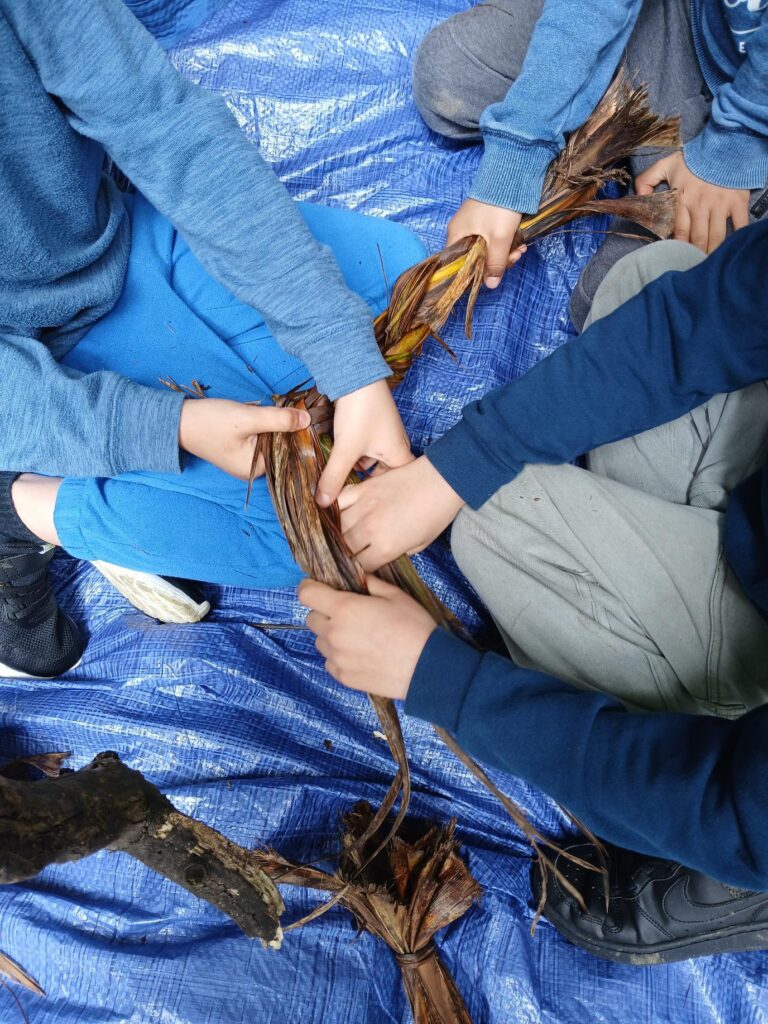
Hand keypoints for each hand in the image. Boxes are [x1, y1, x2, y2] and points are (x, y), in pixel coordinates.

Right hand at [179, 397, 309, 479]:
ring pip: (272, 442)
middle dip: (288, 430)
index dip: (298, 434)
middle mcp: (251, 471)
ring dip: (278, 426)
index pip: (287, 453)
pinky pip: (261, 440)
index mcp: (255, 470)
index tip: (308, 416)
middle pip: (281, 449)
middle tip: (298, 409)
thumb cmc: (210, 421)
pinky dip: (267, 428)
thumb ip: (279, 419)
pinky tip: (270, 416)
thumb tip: (307, 420)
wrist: (178, 420)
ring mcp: (245, 461)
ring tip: (285, 410)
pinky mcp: (240, 450)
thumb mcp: (247, 418)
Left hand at [298, 575, 436, 699]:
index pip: (306, 594)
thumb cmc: (413, 626)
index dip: (310, 588)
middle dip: (324, 612)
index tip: (319, 588)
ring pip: (320, 641)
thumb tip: (357, 577)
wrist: (427, 668)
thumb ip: (370, 582)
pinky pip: (330, 662)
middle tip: (347, 614)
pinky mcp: (343, 677)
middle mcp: (334, 633)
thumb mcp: (395, 595)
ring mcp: (337, 658)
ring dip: (331, 635)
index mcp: (344, 609)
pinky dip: (338, 656)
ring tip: (356, 637)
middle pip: (311, 618)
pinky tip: (360, 654)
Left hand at [315, 380, 412, 507]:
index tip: (364, 508)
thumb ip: (334, 478)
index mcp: (400, 456)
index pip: (396, 488)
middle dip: (365, 486)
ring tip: (340, 481)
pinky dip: (354, 456)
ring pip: (372, 463)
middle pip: (383, 477)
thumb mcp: (346, 449)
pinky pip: (366, 451)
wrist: (356, 374)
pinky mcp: (373, 428)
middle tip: (347, 497)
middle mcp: (398, 448)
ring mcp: (386, 437)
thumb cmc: (360, 412)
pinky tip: (339, 459)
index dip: (381, 500)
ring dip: (357, 470)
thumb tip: (323, 504)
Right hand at [337, 455, 463, 571]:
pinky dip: (333, 509)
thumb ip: (395, 553)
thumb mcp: (420, 545)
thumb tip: (379, 555)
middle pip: (344, 548)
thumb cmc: (436, 514)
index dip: (359, 570)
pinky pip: (338, 500)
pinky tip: (333, 515)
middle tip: (344, 554)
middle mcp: (370, 529)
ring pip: (336, 526)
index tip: (359, 568)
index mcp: (386, 547)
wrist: (442, 482)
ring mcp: (364, 506)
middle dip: (344, 554)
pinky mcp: (363, 488)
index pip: (360, 566)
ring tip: (336, 537)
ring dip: (336, 533)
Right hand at [447, 198, 526, 288]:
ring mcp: (473, 223)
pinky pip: (492, 238)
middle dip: (497, 261)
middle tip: (515, 257)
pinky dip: (505, 242)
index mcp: (456, 235)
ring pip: (487, 248)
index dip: (476, 273)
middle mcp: (461, 230)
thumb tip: (491, 286)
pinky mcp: (485, 218)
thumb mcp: (499, 239)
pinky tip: (519, 242)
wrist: (510, 175)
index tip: (494, 273)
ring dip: (505, 252)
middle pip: (476, 258)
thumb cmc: (499, 208)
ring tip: (521, 248)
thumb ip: (495, 263)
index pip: (459, 264)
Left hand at [635, 152, 749, 253]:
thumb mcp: (665, 166)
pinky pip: (740, 224)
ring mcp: (721, 205)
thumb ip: (647, 180)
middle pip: (698, 239)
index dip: (677, 247)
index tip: (674, 256)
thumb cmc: (693, 159)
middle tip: (691, 264)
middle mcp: (702, 205)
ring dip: (712, 251)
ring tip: (707, 261)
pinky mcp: (738, 201)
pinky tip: (730, 246)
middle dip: (694, 254)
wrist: (723, 144)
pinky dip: (737, 237)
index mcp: (683, 199)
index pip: (679, 231)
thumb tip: (637, 198)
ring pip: (716, 237)